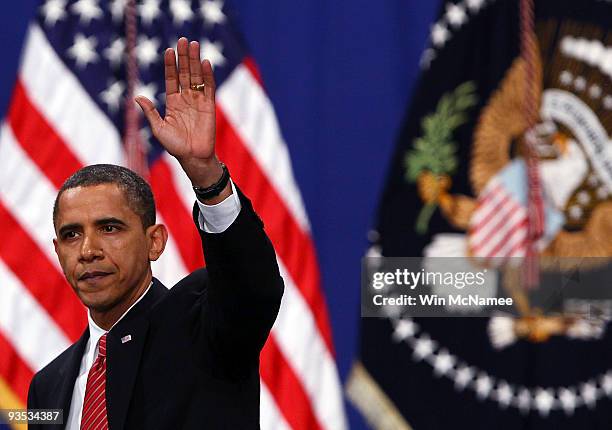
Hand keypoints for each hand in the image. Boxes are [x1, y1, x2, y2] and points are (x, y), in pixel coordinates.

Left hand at [135, 37, 222, 187]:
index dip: (170, 65)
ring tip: (194, 44)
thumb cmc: (175, 146)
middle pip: (184, 73)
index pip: (171, 78)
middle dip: (184, 57)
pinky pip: (209, 87)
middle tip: (183, 40)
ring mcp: (198, 101)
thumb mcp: (158, 129)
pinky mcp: (209, 106)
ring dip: (195, 60)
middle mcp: (186, 98)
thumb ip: (150, 112)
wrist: (193, 157)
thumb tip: (137, 97)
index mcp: (173, 102)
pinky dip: (208, 75)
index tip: (169, 50)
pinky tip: (205, 62)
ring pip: (197, 76)